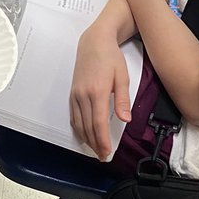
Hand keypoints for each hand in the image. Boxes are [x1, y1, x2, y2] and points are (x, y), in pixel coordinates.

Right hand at [70, 26, 131, 160]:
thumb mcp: (122, 77)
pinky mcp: (72, 94)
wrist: (94, 42)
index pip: (99, 123)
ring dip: (86, 139)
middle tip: (103, 156)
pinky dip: (79, 129)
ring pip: (79, 124)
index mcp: (97, 92)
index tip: (107, 153)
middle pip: (87, 127)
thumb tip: (126, 120)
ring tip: (95, 149)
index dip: (102, 141)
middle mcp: (83, 95)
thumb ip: (123, 100)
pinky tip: (85, 135)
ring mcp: (76, 95)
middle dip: (95, 144)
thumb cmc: (111, 57)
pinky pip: (74, 116)